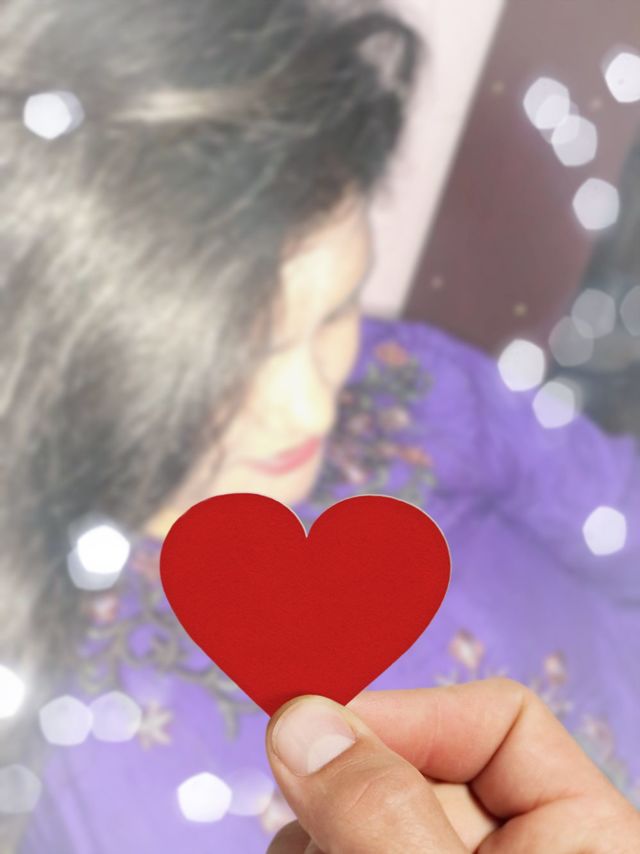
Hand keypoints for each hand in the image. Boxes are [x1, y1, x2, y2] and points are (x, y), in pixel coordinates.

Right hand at [264, 677, 639, 852]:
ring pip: (366, 812)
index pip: (500, 718)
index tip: (312, 726)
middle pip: (415, 766)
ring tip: (301, 853)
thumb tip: (298, 718)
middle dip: (344, 782)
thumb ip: (387, 816)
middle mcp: (519, 852)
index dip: (406, 711)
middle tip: (297, 814)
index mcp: (582, 838)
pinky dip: (311, 852)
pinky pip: (345, 851)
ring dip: (315, 827)